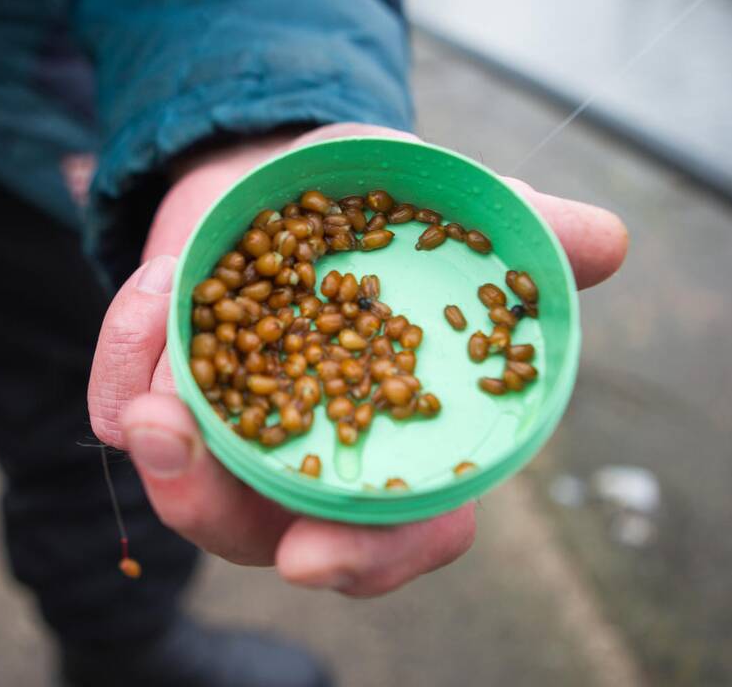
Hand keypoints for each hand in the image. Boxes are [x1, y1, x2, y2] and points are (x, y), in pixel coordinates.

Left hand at [88, 123, 627, 595]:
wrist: (278, 173)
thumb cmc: (374, 210)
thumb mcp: (446, 208)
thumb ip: (517, 231)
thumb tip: (605, 243)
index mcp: (391, 441)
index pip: (397, 532)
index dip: (367, 558)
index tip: (314, 556)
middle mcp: (303, 458)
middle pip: (260, 529)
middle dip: (215, 508)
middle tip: (179, 447)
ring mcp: (226, 432)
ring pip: (185, 484)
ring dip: (162, 450)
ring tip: (150, 401)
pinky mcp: (162, 388)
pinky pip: (126, 402)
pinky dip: (130, 356)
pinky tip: (156, 294)